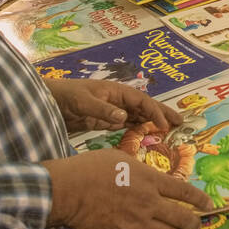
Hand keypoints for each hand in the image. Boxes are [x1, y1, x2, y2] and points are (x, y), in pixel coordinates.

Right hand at [42, 149, 210, 228]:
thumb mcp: (122, 158)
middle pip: (183, 219)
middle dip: (192, 223)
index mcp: (151, 180)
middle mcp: (149, 203)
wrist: (67, 189)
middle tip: (192, 224)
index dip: (201, 201)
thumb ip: (141, 170)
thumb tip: (150, 179)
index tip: (209, 205)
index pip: (185, 192)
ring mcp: (137, 223)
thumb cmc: (90, 168)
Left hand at [45, 77, 182, 134]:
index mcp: (116, 92)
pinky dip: (139, 130)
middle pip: (145, 107)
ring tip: (170, 131)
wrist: (47, 101)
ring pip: (139, 117)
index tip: (164, 126)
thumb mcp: (83, 102)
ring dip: (154, 123)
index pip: (141, 101)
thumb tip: (124, 117)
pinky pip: (128, 125)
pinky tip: (147, 137)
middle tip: (181, 123)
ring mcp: (113, 111)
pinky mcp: (106, 122)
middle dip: (163, 114)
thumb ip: (102, 110)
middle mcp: (118, 100)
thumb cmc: (65, 96)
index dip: (155, 112)